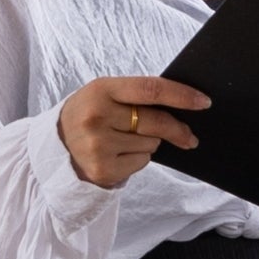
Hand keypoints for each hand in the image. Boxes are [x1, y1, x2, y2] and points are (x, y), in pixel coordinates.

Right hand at [57, 75, 209, 187]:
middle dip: (178, 129)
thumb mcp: (104, 95)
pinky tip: (119, 154)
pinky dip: (138, 159)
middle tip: (189, 136)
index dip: (181, 95)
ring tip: (125, 139)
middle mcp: (97, 117)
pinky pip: (141, 163)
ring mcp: (98, 146)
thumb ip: (137, 96)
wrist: (55, 146)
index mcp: (100, 90)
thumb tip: (184, 107)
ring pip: (151, 144)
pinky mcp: (102, 169)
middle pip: (156, 122)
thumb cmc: (89, 115)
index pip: (151, 89)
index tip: (204, 102)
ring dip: (149, 143)